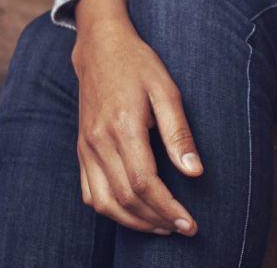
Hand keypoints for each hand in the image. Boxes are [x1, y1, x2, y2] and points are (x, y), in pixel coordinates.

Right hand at [73, 0, 202, 236]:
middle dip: (157, 220)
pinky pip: (90, 193)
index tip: (190, 224)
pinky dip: (111, 211)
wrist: (100, 47)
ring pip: (105, 203)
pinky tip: (133, 213)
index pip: (144, 182)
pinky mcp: (81, 150)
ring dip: (134, 222)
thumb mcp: (167, 89)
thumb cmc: (138, 65)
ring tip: (163, 226)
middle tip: (183, 228)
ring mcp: (86, 148)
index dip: (168, 208)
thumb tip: (195, 172)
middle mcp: (99, 141)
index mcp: (123, 126)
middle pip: (126, 198)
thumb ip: (179, 133)